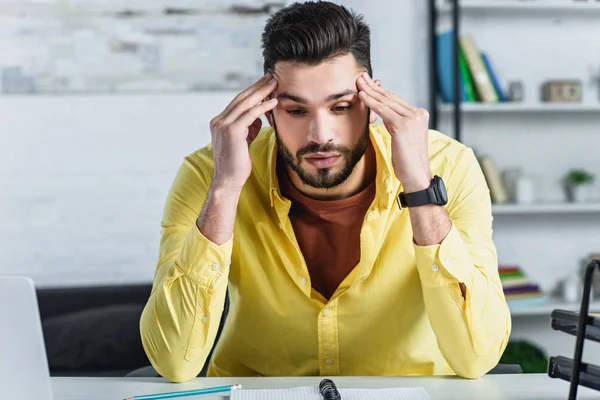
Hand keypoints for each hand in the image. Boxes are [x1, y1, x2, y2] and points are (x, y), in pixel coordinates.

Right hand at [209, 73, 277, 190]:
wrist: (228, 181)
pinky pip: (250, 115)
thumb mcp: (243, 141)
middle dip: (258, 87)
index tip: (265, 84)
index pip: (237, 102)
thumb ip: (248, 128)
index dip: (252, 92)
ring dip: (262, 92)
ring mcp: (223, 125)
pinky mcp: (232, 131)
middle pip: (241, 98)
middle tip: (272, 76)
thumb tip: (258, 118)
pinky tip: (274, 102)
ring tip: (275, 84)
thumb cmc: (237, 164)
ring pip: (246, 103)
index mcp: (219, 122)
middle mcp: (218, 121)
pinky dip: (263, 107)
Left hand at [357, 72, 431, 192]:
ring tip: (358, 82)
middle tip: (360, 77)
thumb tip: (382, 114)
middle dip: (373, 87)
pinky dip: (371, 102)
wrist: (417, 176)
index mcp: (419, 115)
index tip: (368, 83)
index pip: (395, 100)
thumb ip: (395, 123)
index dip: (379, 91)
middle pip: (390, 97)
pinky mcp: (404, 125)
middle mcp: (418, 114)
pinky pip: (383, 110)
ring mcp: (412, 118)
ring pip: (386, 101)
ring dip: (370, 91)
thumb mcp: (401, 137)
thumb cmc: (407, 161)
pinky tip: (361, 95)